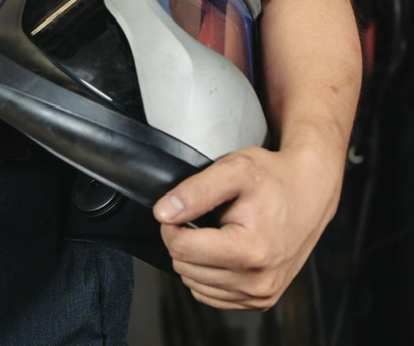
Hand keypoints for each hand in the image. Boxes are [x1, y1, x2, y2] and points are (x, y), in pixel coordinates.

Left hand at [154, 143, 340, 309]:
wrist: (309, 193)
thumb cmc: (274, 179)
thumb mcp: (233, 170)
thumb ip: (195, 191)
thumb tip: (162, 213)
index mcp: (251, 251)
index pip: (181, 248)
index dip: (169, 223)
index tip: (179, 206)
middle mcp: (259, 282)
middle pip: (185, 268)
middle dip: (182, 238)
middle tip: (202, 215)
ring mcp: (261, 295)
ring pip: (195, 284)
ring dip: (194, 257)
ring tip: (214, 231)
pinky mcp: (261, 301)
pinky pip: (212, 296)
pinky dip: (206, 273)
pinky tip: (219, 249)